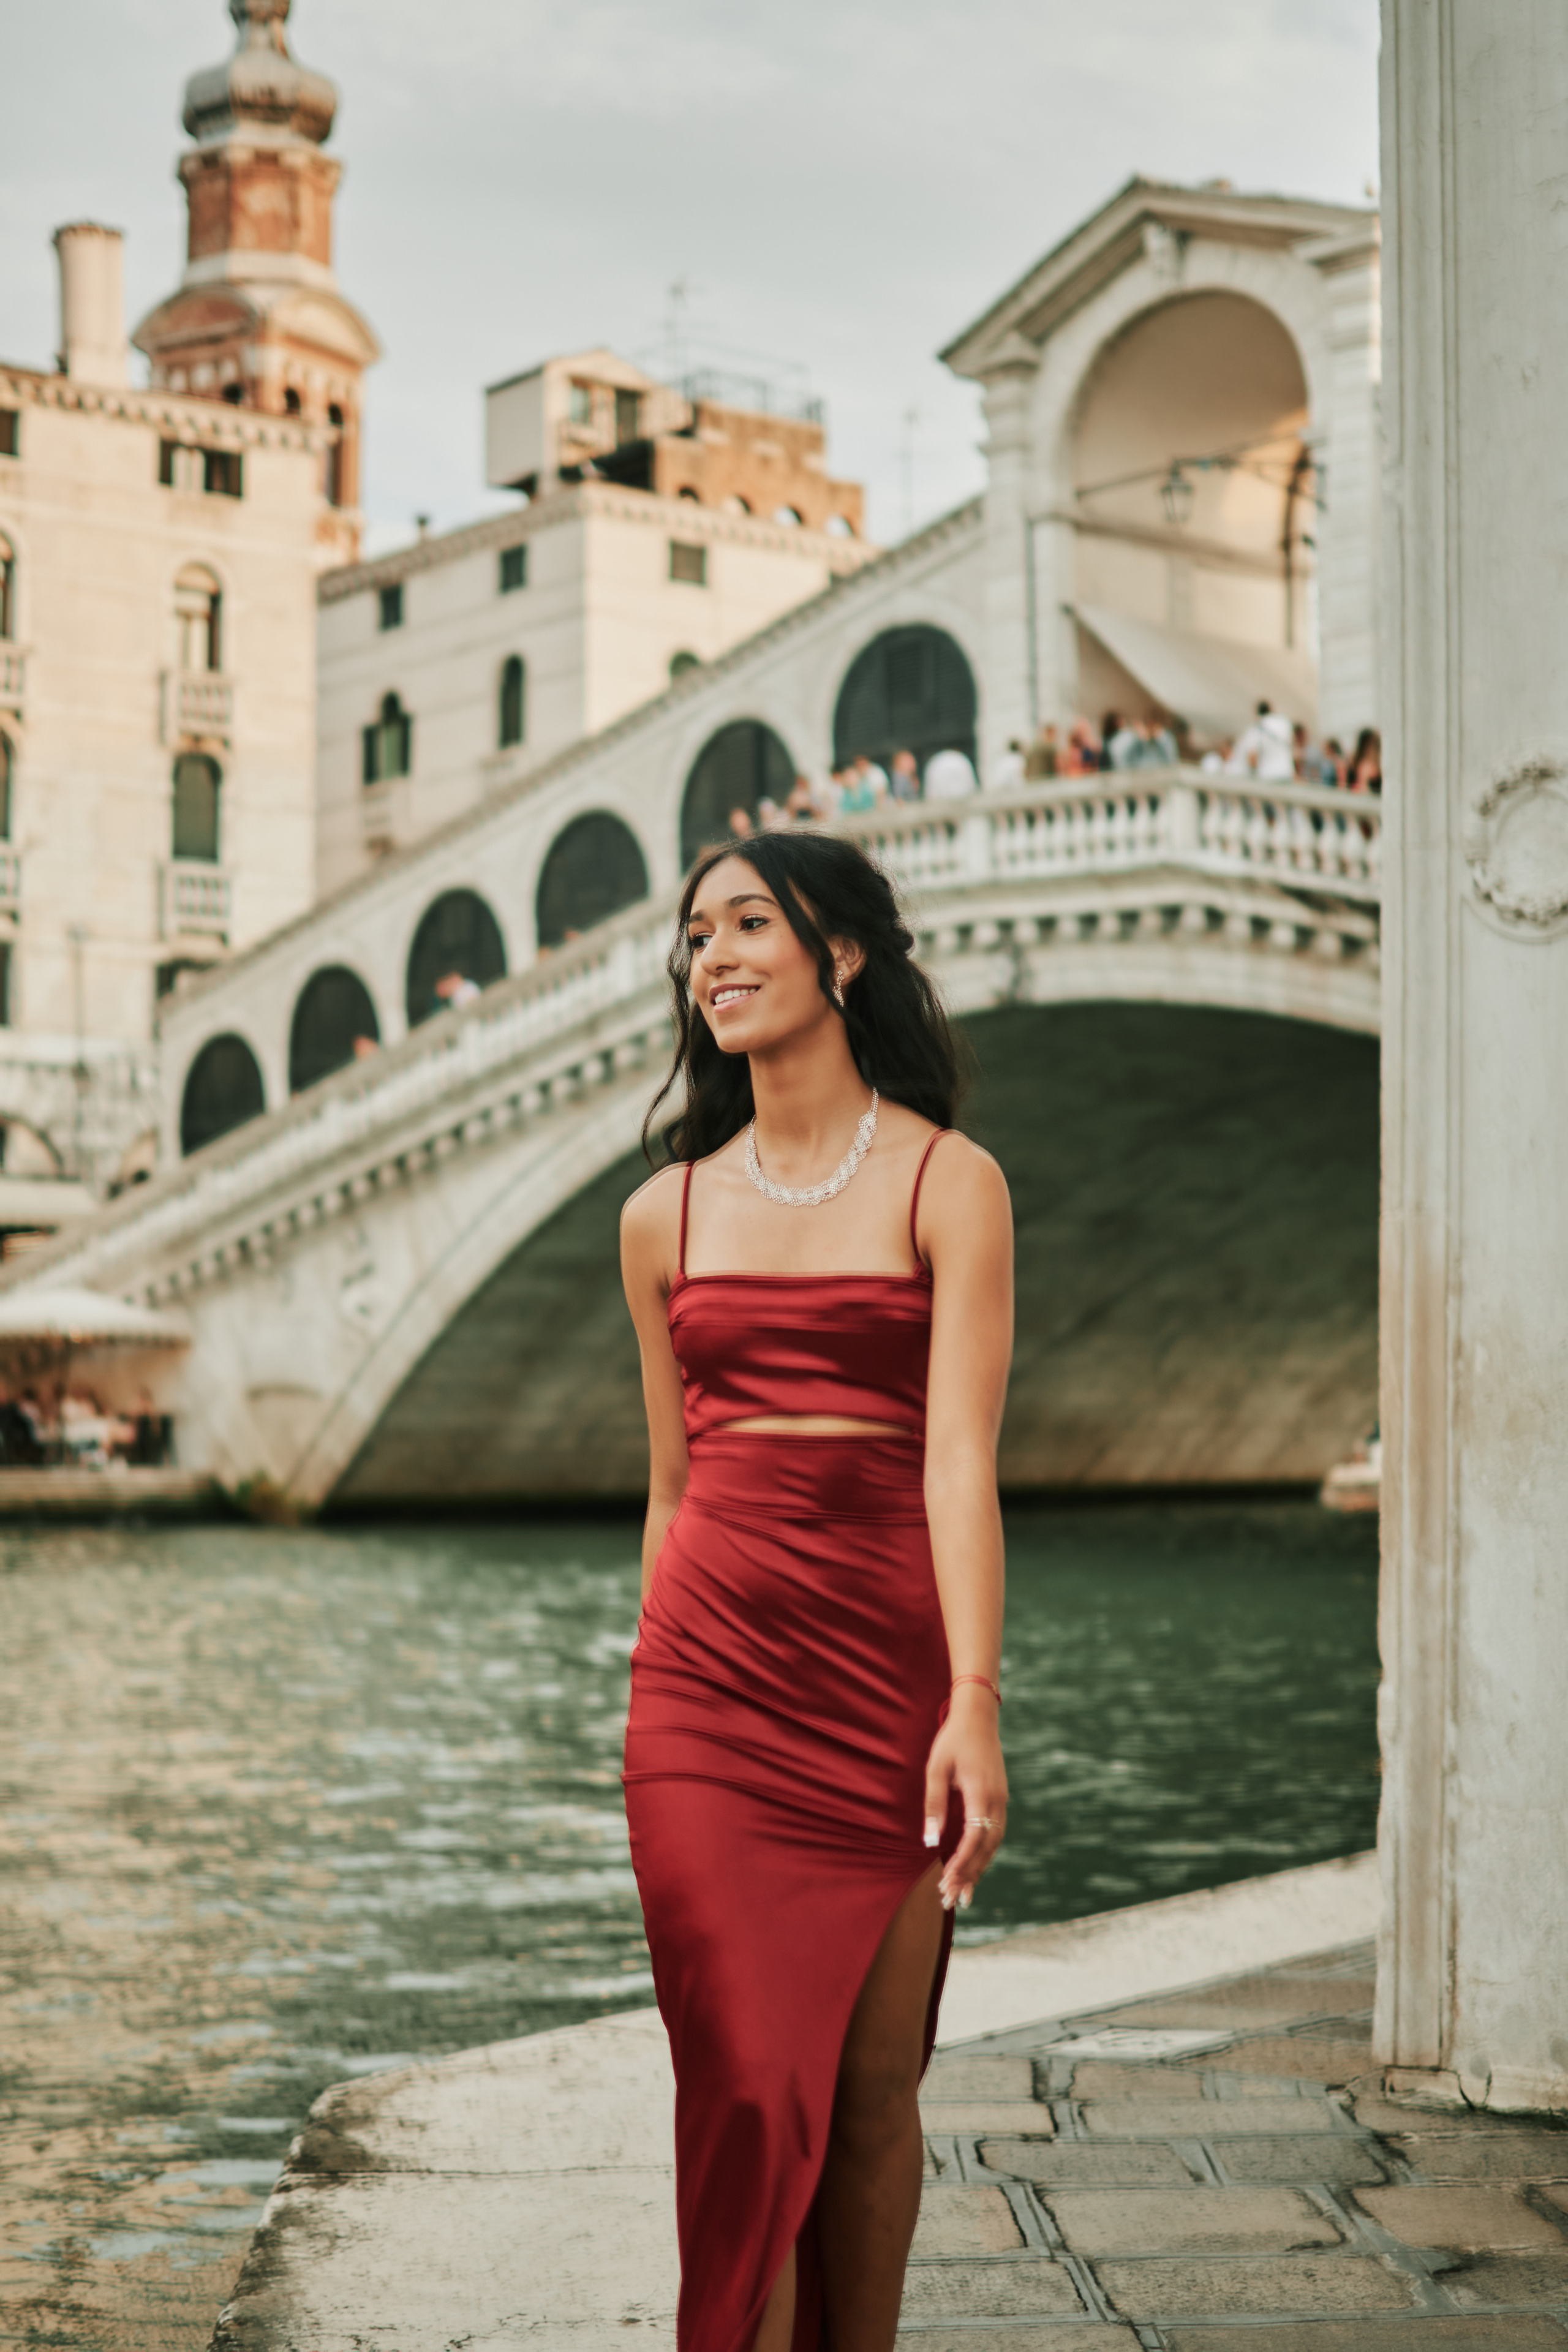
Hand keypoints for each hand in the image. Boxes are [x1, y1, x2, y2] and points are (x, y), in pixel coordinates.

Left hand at [922, 1685, 1006, 1911]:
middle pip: (987, 1847)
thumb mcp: (936, 1768)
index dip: (961, 1863)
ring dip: (979, 1869)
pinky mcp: (1000, 1799)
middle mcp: (997, 1801)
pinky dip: (984, 1855)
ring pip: (994, 1844)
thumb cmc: (952, 1740)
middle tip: (951, 1899)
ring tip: (962, 1894)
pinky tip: (973, 1868)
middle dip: (969, 1875)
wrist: (978, 1717)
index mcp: (981, 1792)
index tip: (947, 1882)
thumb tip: (928, 1841)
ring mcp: (1002, 1801)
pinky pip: (995, 1834)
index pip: (975, 1838)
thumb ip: (933, 1804)